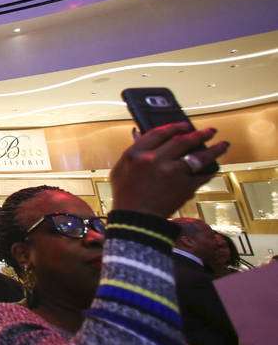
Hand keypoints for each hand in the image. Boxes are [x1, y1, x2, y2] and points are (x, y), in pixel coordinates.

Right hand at [110, 123, 228, 217]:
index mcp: (137, 153)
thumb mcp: (121, 169)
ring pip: (199, 156)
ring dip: (214, 149)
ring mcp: (173, 173)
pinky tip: (213, 169)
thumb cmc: (126, 195)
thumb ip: (133, 151)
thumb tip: (140, 134)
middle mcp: (156, 160)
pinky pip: (202, 176)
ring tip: (223, 145)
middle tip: (209, 131)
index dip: (174, 126)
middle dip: (199, 134)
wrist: (136, 219)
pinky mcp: (185, 186)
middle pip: (182, 140)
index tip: (185, 125)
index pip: (159, 133)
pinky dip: (209, 172)